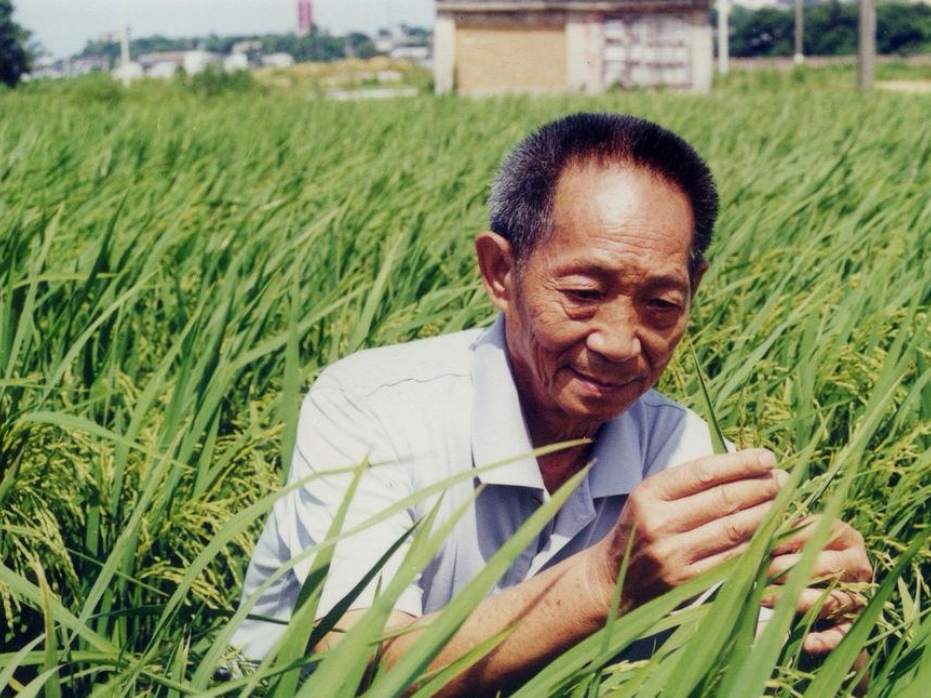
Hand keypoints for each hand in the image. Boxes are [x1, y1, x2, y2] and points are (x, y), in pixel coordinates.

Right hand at [595, 449, 787, 608]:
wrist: (615, 579)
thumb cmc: (642, 527)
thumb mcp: (652, 496)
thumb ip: (689, 482)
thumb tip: (742, 463)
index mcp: (649, 494)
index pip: (703, 472)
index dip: (741, 463)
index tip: (767, 458)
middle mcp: (659, 523)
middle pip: (723, 500)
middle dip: (761, 487)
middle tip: (783, 480)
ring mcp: (674, 555)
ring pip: (734, 530)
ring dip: (766, 513)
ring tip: (783, 502)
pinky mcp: (688, 581)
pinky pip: (733, 558)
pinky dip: (757, 543)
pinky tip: (771, 531)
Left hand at [764, 516, 871, 653]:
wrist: (807, 592)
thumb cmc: (792, 557)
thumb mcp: (788, 541)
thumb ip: (779, 532)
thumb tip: (763, 528)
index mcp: (844, 536)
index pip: (821, 531)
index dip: (791, 538)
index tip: (766, 544)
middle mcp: (857, 564)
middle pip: (827, 566)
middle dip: (790, 569)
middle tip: (762, 572)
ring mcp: (859, 594)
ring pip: (832, 599)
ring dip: (798, 601)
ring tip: (765, 598)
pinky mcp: (852, 624)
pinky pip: (843, 633)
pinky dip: (826, 640)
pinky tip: (808, 643)